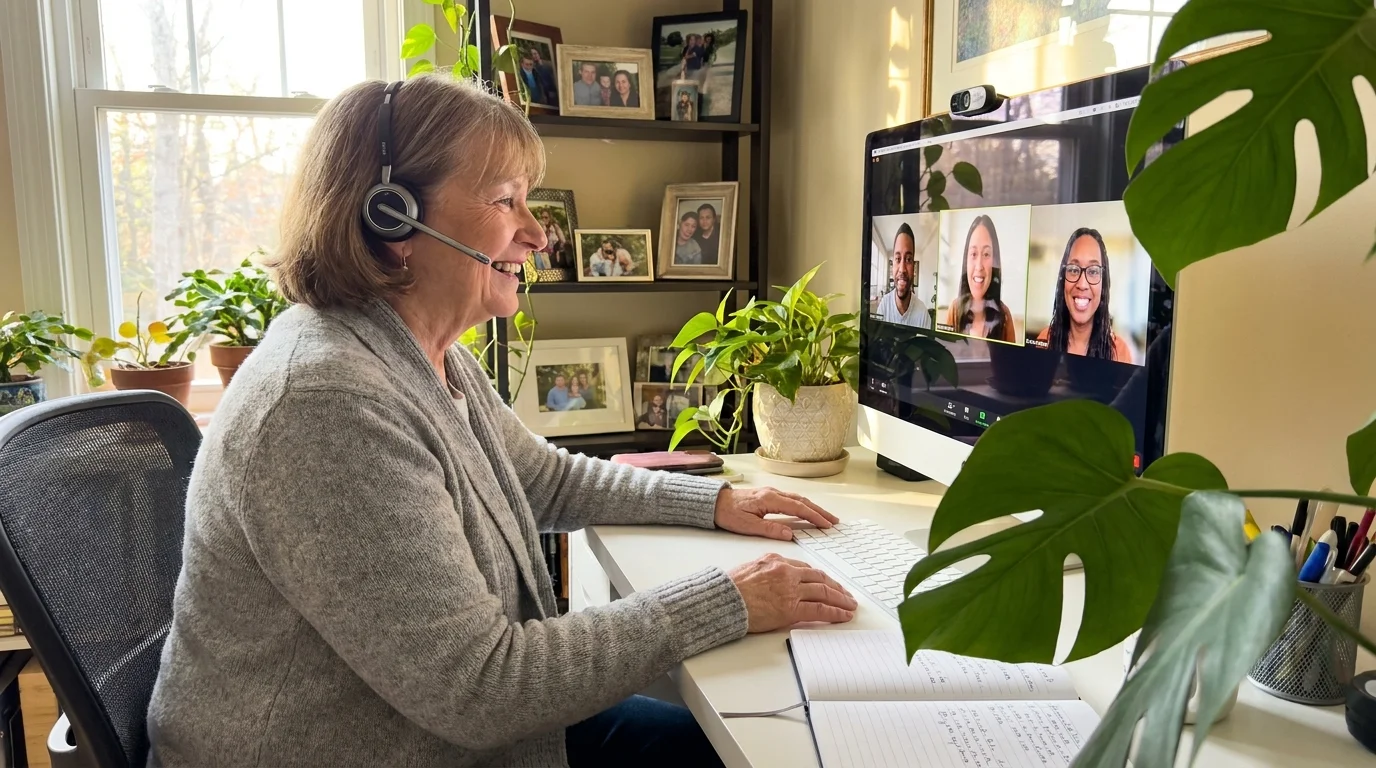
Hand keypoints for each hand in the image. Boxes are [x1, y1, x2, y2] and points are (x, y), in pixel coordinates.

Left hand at [713, 487, 838, 540]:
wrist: (714, 502)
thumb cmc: (728, 513)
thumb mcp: (747, 526)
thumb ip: (769, 529)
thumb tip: (790, 534)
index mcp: (769, 500)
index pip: (798, 508)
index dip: (814, 516)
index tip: (826, 524)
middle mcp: (773, 493)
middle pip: (802, 501)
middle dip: (819, 511)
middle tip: (833, 521)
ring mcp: (771, 493)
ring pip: (798, 499)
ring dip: (813, 507)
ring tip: (825, 517)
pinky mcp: (768, 495)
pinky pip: (791, 499)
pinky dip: (803, 505)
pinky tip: (807, 511)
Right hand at [728, 553, 856, 631]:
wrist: (723, 601)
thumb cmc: (730, 589)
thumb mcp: (750, 569)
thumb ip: (768, 571)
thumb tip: (776, 580)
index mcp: (776, 560)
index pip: (805, 568)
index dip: (820, 577)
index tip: (827, 583)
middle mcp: (786, 572)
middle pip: (819, 578)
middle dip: (835, 587)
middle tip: (845, 594)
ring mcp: (790, 590)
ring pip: (824, 591)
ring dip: (840, 599)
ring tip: (850, 605)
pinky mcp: (791, 608)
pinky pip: (819, 609)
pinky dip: (835, 612)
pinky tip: (843, 615)